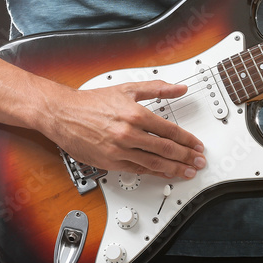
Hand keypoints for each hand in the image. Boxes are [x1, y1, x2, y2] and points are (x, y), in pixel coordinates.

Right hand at [38, 80, 206, 179]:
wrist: (63, 113)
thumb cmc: (92, 102)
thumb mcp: (127, 89)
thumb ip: (157, 89)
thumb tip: (179, 87)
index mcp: (135, 114)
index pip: (170, 130)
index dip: (187, 140)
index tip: (197, 145)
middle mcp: (128, 133)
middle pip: (166, 149)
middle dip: (186, 157)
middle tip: (199, 161)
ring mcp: (119, 150)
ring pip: (154, 163)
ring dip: (175, 169)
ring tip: (188, 172)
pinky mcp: (110, 162)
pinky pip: (138, 170)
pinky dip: (154, 173)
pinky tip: (165, 174)